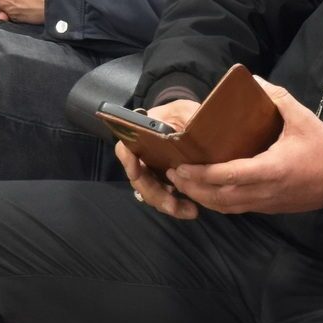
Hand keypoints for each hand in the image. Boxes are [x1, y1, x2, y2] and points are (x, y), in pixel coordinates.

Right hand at [115, 99, 201, 218]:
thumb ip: (180, 117)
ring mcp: (153, 170)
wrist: (197, 123)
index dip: (127, 161)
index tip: (136, 173)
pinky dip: (175, 205)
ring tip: (190, 211)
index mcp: (143, 135)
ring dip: (166, 204)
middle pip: (138, 178)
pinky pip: (164, 196)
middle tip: (172, 205)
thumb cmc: (187, 114)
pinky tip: (190, 208)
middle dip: (154, 194)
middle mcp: (143, 155)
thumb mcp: (184, 110)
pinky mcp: (165, 181)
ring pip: (150, 192)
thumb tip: (174, 134)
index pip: (125, 148)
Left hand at [166, 78, 322, 214]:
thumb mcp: (302, 117)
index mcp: (271, 169)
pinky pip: (237, 209)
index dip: (203, 173)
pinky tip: (206, 192)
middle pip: (221, 196)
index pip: (230, 175)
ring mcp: (266, 203)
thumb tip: (253, 80)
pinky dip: (217, 203)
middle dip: (194, 187)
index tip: (182, 165)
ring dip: (202, 197)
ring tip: (183, 182)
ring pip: (227, 207)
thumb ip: (278, 97)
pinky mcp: (269, 208)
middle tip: (173, 173)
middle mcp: (265, 191)